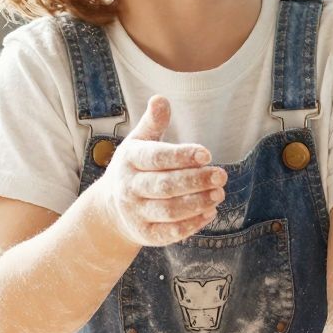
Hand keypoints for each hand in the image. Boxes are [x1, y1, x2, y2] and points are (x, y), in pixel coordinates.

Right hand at [98, 96, 225, 247]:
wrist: (110, 208)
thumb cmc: (135, 168)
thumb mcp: (139, 142)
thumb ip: (153, 123)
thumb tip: (160, 98)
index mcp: (130, 160)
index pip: (156, 158)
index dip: (181, 156)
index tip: (207, 154)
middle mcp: (129, 188)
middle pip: (164, 186)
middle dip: (195, 181)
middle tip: (222, 175)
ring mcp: (136, 213)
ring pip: (168, 211)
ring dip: (197, 203)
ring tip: (220, 193)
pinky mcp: (145, 234)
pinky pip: (169, 233)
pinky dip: (191, 225)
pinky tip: (210, 212)